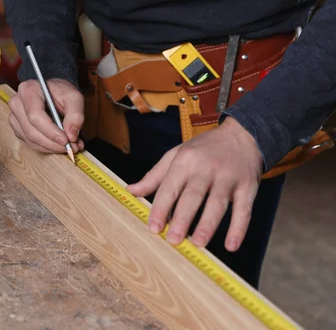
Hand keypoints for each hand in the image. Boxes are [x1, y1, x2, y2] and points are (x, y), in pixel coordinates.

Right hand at [8, 79, 84, 153]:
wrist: (53, 92)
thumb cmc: (61, 92)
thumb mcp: (74, 97)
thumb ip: (75, 115)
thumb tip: (71, 136)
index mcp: (28, 90)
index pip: (35, 115)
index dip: (50, 131)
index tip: (66, 140)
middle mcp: (17, 103)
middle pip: (31, 131)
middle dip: (53, 143)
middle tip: (72, 147)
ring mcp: (15, 117)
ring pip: (31, 140)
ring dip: (51, 147)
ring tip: (70, 146)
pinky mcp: (18, 128)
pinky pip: (31, 143)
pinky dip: (47, 147)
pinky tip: (60, 145)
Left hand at [126, 117, 263, 251]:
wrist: (242, 134)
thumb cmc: (203, 149)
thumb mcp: (176, 155)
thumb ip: (155, 175)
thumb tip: (131, 191)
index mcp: (185, 161)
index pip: (170, 187)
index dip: (161, 208)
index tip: (154, 228)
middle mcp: (206, 169)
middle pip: (193, 196)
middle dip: (183, 219)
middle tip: (173, 240)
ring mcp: (228, 177)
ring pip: (218, 204)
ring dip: (208, 225)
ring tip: (198, 243)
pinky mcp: (248, 186)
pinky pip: (244, 210)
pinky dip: (239, 228)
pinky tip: (231, 246)